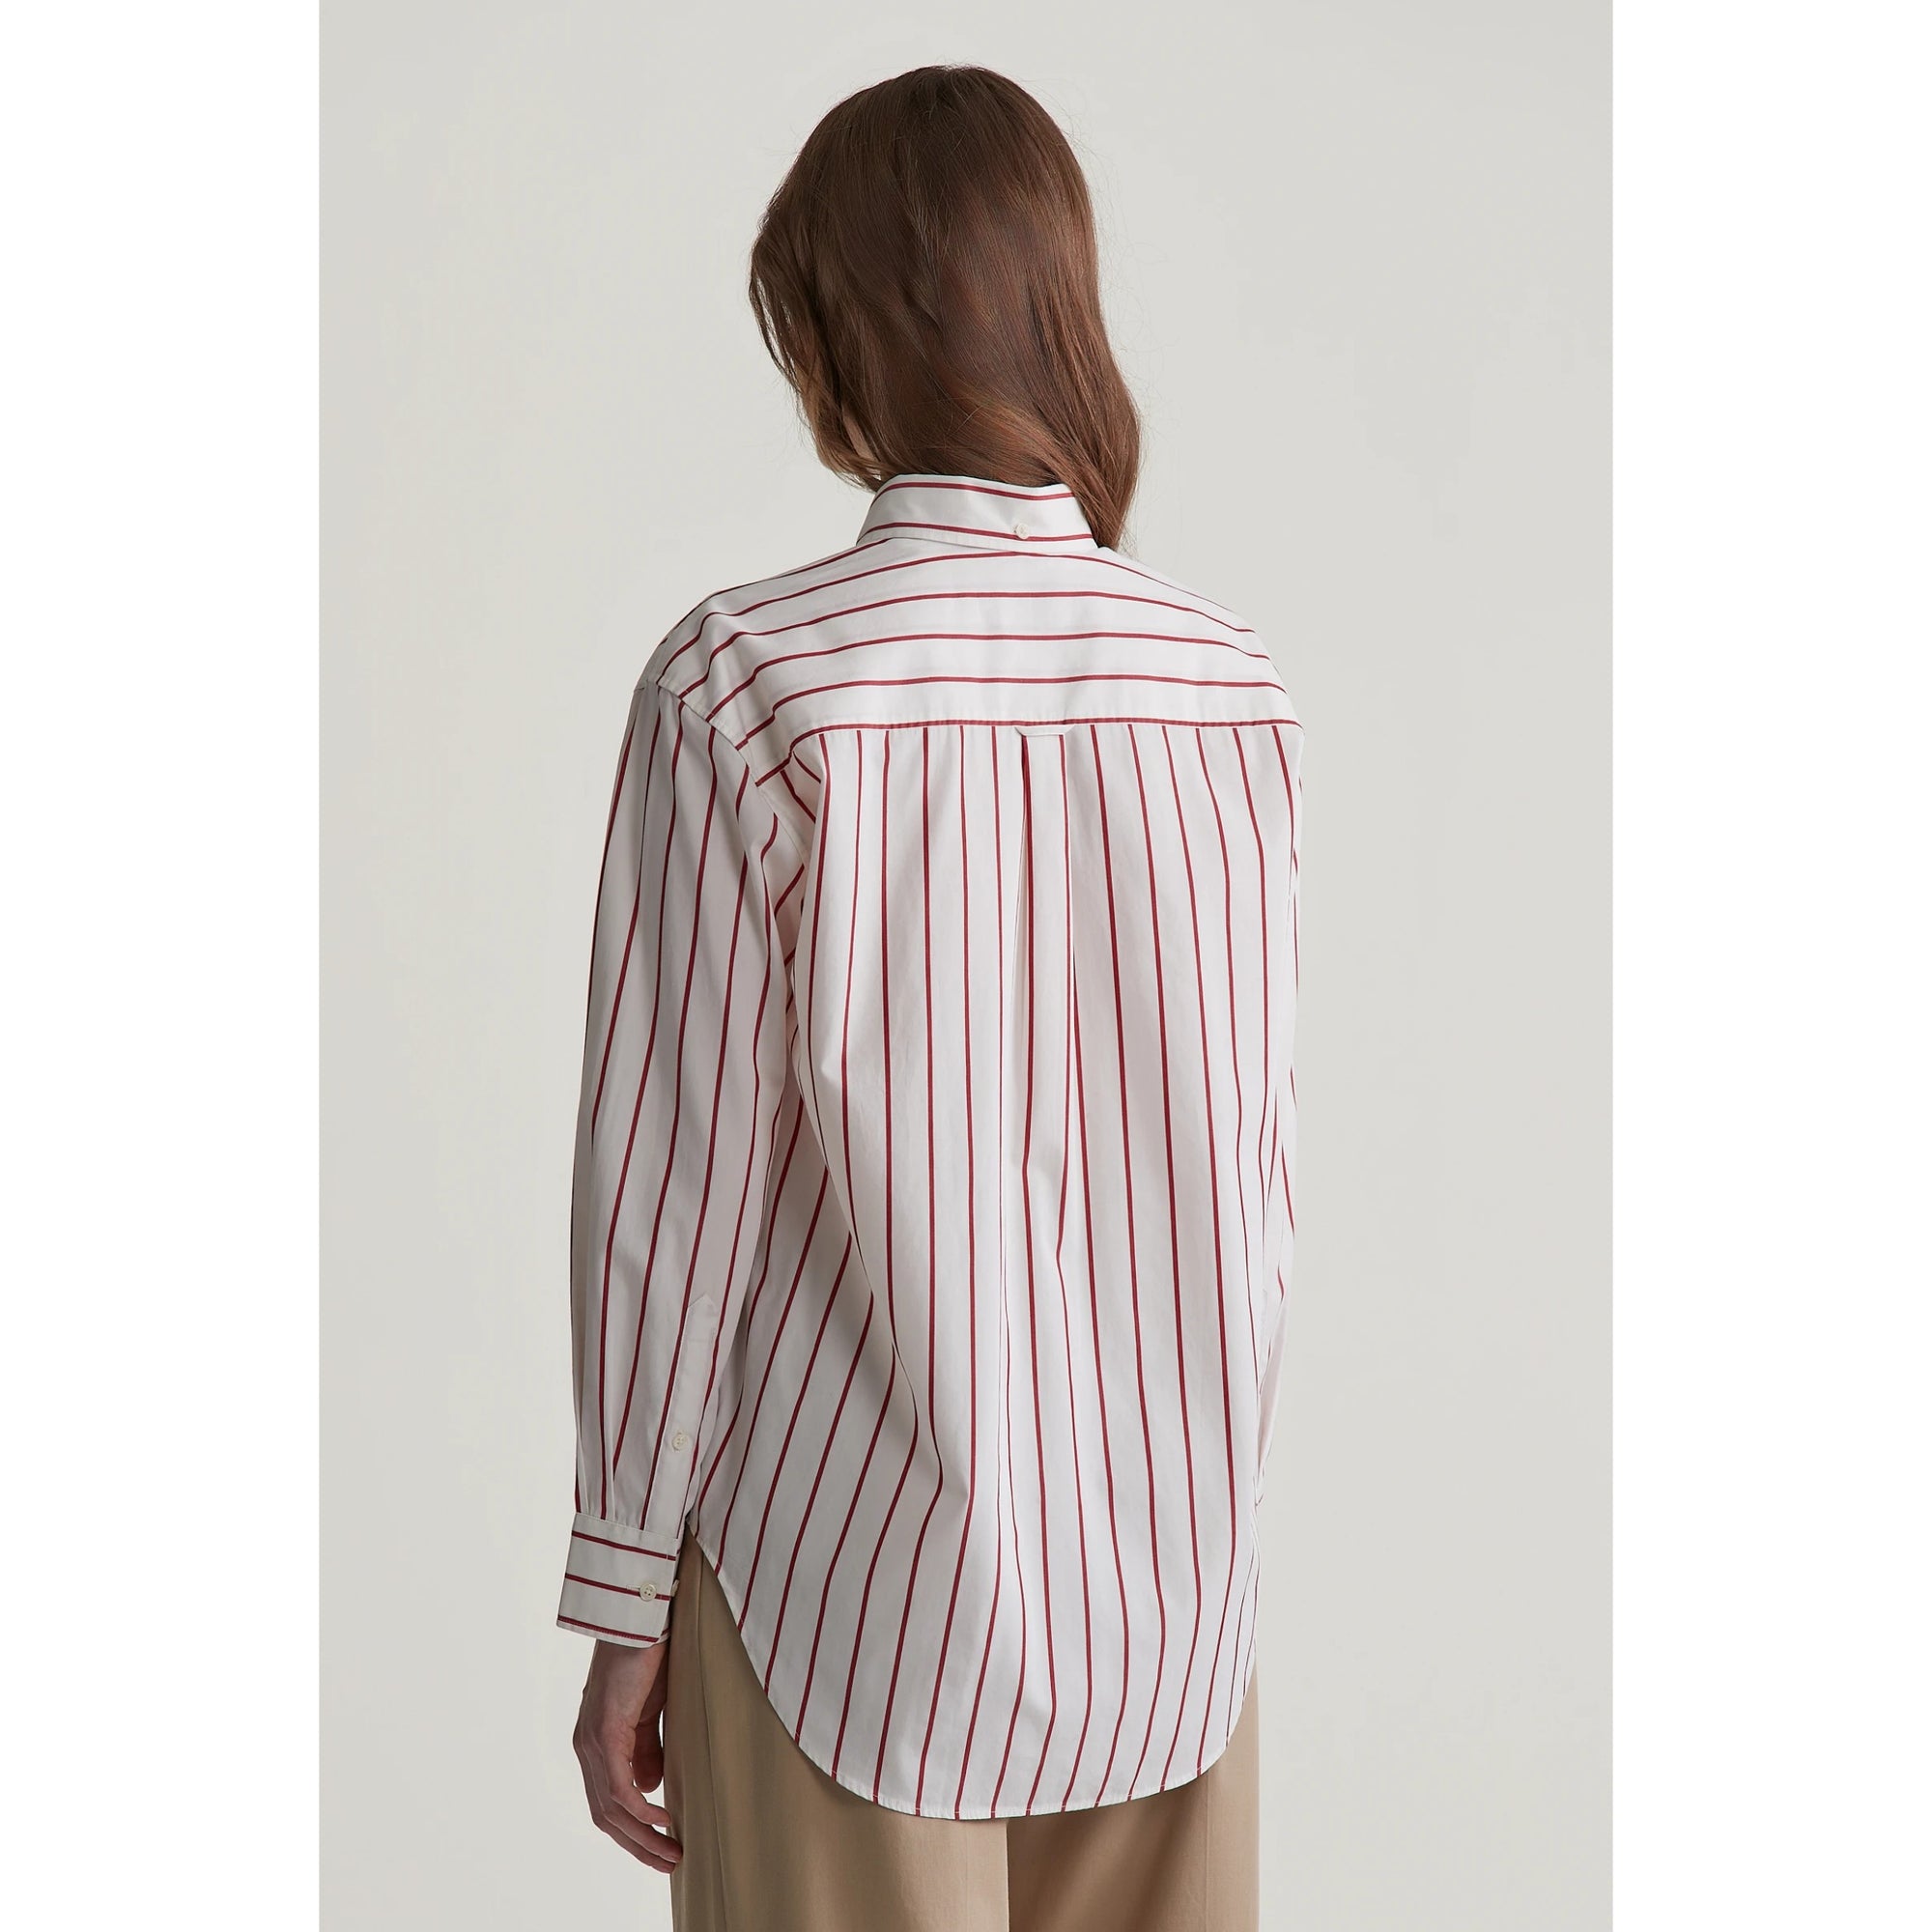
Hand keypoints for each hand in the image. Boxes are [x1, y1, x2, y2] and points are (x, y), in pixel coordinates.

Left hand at [573, 1637, 681, 1871]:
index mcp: (596, 1744)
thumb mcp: (650, 1712)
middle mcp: (586, 1749)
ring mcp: (592, 1743)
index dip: (631, 1831)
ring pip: (611, 1810)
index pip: (606, 1804)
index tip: (661, 1848)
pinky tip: (664, 1819)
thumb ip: (646, 1748)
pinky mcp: (605, 1733)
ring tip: (672, 1853)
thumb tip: (650, 1787)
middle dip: (638, 1846)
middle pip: (605, 1817)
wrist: (640, 1618)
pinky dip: (641, 1811)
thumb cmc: (647, 1657)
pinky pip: (619, 1789)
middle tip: (669, 1864)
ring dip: (643, 1838)